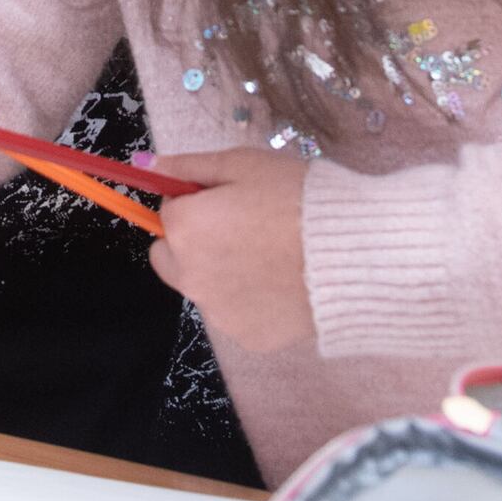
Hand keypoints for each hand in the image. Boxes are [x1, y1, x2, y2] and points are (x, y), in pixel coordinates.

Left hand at [147, 146, 314, 354]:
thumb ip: (189, 167)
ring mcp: (217, 313)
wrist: (356, 254)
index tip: (230, 198)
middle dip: (192, 242)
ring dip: (220, 273)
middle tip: (240, 229)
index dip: (197, 201)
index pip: (168, 211)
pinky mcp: (247, 337)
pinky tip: (284, 284)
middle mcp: (190, 276)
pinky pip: (236, 314)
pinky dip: (251, 301)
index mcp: (184, 229)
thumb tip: (146, 164)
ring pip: (203, 287)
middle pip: (170, 256)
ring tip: (272, 257)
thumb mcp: (243, 163)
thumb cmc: (297, 197)